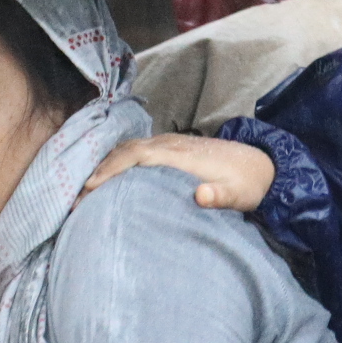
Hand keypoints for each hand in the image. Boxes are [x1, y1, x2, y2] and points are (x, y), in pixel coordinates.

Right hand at [85, 132, 274, 211]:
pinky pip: (137, 151)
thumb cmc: (248, 184)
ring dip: (106, 164)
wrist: (264, 165)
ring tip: (85, 189)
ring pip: (129, 149)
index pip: (137, 156)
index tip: (90, 186)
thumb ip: (221, 197)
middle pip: (126, 150)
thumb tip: (202, 197)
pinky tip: (109, 178)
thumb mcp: (239, 195)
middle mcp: (172, 145)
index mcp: (180, 156)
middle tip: (77, 195)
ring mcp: (172, 145)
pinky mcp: (173, 149)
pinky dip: (118, 161)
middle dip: (99, 169)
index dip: (112, 169)